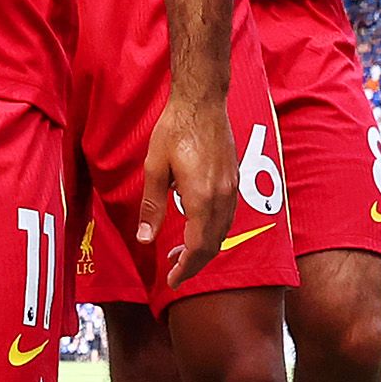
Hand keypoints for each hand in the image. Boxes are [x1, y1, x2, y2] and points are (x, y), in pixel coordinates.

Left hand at [141, 96, 240, 287]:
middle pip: (213, 245)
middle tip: (174, 270)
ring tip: (181, 250)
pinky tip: (198, 226)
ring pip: (223, 232)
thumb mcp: (154, 168)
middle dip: (194, 263)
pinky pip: (227, 217)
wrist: (203, 101)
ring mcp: (232, 188)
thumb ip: (152, 206)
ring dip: (205, 248)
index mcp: (202, 198)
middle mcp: (222, 197)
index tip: (172, 280)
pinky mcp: (235, 179)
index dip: (185, 268)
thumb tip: (145, 239)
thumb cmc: (176, 129)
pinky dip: (214, 231)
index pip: (198, 247)